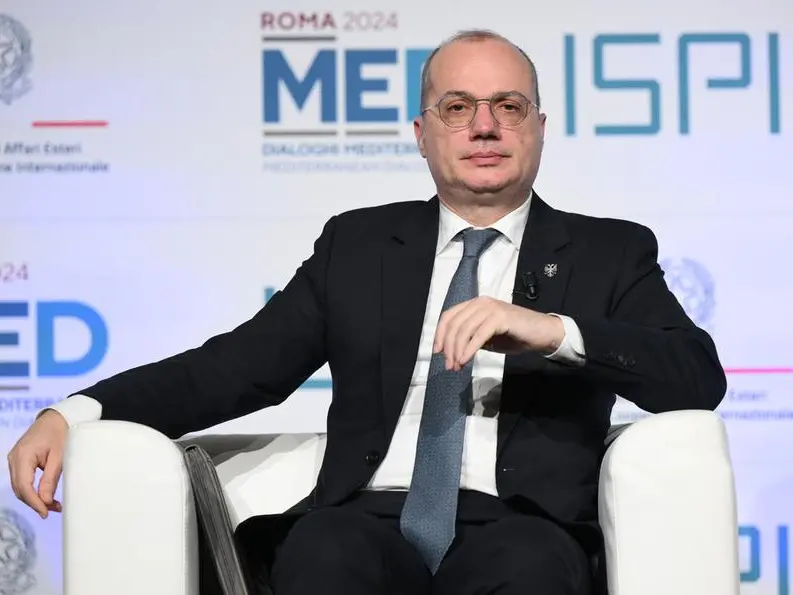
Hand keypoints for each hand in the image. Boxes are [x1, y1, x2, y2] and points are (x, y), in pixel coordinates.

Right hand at [7, 410, 67, 517]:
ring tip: (52, 505)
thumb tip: (45, 501)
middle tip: (53, 510)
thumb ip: (50, 479)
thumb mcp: (59, 456)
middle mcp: (14, 458)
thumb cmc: (60, 433)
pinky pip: (22, 480)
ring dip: (34, 498)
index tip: (45, 512)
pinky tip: (45, 495)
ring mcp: (14, 459)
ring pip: (20, 486)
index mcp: (23, 455)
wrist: (56, 417)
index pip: (24, 486)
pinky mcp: (19, 460)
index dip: (34, 502)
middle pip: (19, 489)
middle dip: (35, 502)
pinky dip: (32, 490)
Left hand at [433, 296, 564, 370]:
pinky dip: (469, 349)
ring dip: (457, 351)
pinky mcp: (500, 317)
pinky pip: (479, 335)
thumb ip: (470, 339)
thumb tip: (451, 351)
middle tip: (449, 365)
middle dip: (448, 347)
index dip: (440, 334)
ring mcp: (490, 308)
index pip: (449, 316)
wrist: (542, 333)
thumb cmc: (514, 335)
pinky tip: (466, 360)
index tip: (437, 352)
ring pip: (464, 330)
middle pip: (454, 324)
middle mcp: (480, 303)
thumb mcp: (486, 337)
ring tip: (457, 366)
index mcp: (475, 304)